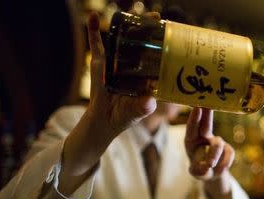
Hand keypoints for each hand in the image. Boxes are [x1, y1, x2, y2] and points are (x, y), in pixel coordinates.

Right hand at [85, 11, 159, 138]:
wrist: (104, 121)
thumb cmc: (124, 116)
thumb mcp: (135, 112)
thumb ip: (142, 108)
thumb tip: (149, 102)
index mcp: (145, 76)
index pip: (156, 56)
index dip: (163, 44)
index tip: (170, 33)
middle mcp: (132, 66)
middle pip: (141, 43)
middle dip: (148, 29)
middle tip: (156, 17)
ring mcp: (116, 63)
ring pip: (122, 41)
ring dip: (125, 26)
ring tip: (130, 13)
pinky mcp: (100, 63)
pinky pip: (96, 44)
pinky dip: (94, 30)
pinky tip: (94, 16)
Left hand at [184, 108, 234, 180]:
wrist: (213, 174)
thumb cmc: (200, 170)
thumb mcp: (196, 173)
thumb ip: (199, 171)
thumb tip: (208, 166)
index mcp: (191, 140)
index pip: (192, 128)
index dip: (194, 118)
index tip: (197, 108)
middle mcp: (204, 137)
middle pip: (206, 124)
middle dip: (207, 114)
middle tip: (208, 104)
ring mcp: (217, 142)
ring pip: (218, 145)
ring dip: (214, 156)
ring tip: (210, 166)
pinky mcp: (228, 149)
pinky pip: (228, 155)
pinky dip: (223, 164)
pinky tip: (220, 170)